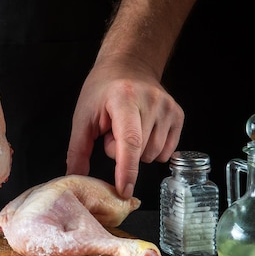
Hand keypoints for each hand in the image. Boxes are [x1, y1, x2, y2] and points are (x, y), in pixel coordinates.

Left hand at [66, 54, 183, 198]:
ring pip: (153, 155)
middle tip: (112, 131)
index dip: (126, 169)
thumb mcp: (83, 117)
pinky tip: (142, 131)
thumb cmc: (102, 90)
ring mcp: (168, 108)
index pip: (129, 141)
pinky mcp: (178, 114)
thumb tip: (75, 178)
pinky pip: (165, 151)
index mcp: (124, 99)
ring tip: (127, 128)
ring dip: (136, 151)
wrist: (128, 64)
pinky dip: (151, 149)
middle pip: (139, 152)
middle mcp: (151, 102)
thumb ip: (78, 150)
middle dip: (120, 152)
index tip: (123, 190)